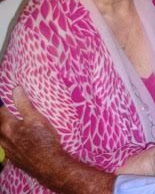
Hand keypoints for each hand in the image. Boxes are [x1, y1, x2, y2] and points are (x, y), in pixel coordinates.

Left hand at [0, 87, 114, 193]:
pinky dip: (6, 140)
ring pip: (0, 137)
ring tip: (8, 124)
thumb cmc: (44, 140)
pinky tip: (14, 139)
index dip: (2, 103)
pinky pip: (5, 147)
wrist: (49, 165)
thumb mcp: (36, 118)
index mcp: (9, 127)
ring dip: (3, 129)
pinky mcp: (13, 159)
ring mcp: (8, 150)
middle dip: (2, 116)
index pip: (0, 111)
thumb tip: (16, 89)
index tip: (4, 98)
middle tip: (6, 111)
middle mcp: (5, 139)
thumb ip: (24, 104)